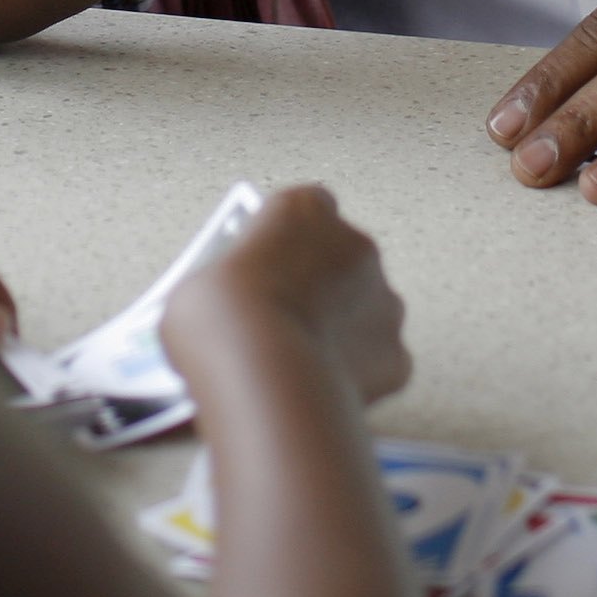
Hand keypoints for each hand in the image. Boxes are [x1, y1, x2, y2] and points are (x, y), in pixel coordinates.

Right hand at [165, 185, 410, 408]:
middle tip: (281, 318)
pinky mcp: (397, 354)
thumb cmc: (222, 322)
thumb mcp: (200, 286)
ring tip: (301, 360)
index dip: (285, 238)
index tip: (265, 261)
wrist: (263, 378)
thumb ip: (231, 283)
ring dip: (343, 327)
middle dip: (319, 284)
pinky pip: (379, 361)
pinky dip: (357, 375)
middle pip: (341, 258)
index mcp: (304, 210)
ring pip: (366, 309)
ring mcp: (384, 300)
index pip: (305, 208)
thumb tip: (229, 308)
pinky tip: (322, 388)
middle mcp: (355, 245)